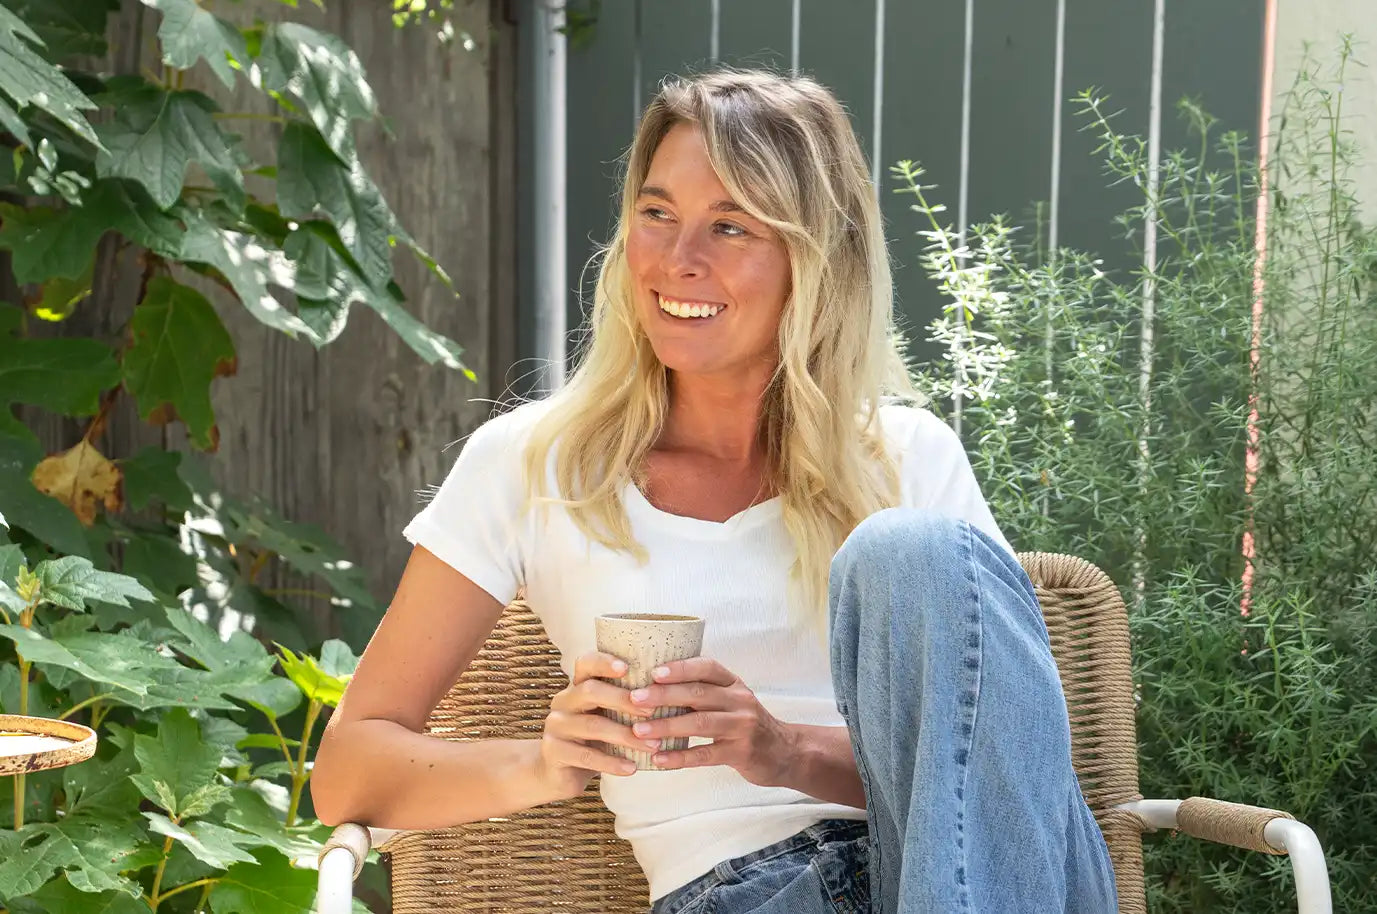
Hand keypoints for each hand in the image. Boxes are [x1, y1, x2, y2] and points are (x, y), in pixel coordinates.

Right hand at [534, 652, 654, 799]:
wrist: (558, 773)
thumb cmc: (593, 740)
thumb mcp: (606, 717)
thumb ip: (625, 704)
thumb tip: (670, 693)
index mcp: (577, 686)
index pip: (586, 664)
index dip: (604, 663)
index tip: (627, 667)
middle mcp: (563, 701)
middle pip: (590, 691)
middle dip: (623, 700)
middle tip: (651, 710)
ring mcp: (555, 726)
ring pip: (592, 726)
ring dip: (625, 736)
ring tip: (652, 746)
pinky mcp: (553, 752)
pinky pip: (586, 756)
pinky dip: (611, 763)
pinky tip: (631, 768)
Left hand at [627, 658, 795, 786]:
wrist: (785, 752)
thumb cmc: (745, 723)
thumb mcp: (731, 699)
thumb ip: (703, 692)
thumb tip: (653, 686)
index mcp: (733, 683)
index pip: (706, 667)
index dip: (680, 668)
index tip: (652, 672)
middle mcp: (739, 701)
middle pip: (698, 694)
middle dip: (663, 695)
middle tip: (634, 699)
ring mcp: (742, 727)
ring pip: (699, 723)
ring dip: (666, 726)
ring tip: (639, 732)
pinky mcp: (741, 753)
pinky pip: (705, 754)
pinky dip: (680, 757)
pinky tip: (659, 760)